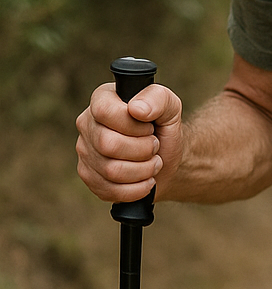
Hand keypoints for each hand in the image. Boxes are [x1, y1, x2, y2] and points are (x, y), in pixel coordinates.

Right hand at [76, 82, 183, 202]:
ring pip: (111, 171)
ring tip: (153, 163)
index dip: (134, 125)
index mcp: (102, 100)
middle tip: (154, 147)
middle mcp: (87, 124)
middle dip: (143, 150)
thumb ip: (157, 98)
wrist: (167, 159)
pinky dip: (137, 189)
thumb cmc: (164, 129)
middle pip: (108, 144)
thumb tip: (137, 109)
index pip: (105, 112)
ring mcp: (85, 152)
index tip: (149, 128)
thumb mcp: (170, 107)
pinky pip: (110, 190)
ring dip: (143, 170)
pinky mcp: (90, 177)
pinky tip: (146, 180)